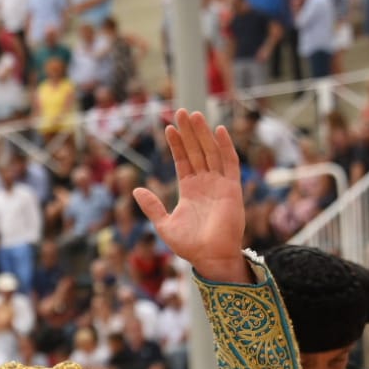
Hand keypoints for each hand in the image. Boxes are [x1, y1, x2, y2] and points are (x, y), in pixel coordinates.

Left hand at [132, 109, 248, 282]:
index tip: (168, 127)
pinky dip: (225, 146)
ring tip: (193, 115)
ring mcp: (220, 184)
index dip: (177, 144)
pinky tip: (218, 130)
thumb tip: (136, 190)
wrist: (210, 258)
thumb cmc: (189, 246)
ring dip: (203, 133)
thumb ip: (152, 206)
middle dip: (189, 132)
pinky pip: (230, 163)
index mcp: (190, 190)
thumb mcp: (164, 224)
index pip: (183, 160)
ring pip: (211, 152)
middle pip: (196, 151)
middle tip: (180, 111)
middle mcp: (206, 183)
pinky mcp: (232, 188)